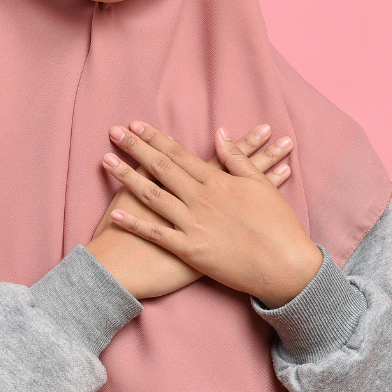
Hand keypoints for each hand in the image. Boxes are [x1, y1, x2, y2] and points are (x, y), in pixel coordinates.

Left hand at [86, 124, 294, 299]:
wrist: (285, 266)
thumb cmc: (277, 225)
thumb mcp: (261, 185)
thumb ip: (237, 158)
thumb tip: (220, 133)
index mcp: (217, 181)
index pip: (179, 153)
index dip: (155, 138)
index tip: (136, 125)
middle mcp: (201, 198)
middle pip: (161, 168)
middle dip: (135, 148)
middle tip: (114, 132)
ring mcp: (193, 224)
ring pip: (153, 196)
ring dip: (126, 177)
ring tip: (105, 160)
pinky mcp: (190, 250)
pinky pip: (156, 235)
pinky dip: (134, 224)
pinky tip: (114, 213)